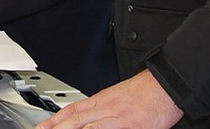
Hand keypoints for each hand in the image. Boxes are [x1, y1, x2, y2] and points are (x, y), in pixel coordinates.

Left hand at [35, 70, 183, 128]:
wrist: (166, 85)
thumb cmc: (146, 92)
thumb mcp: (119, 96)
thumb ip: (105, 108)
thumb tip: (92, 119)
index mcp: (102, 100)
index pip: (72, 111)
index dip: (55, 120)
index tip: (43, 127)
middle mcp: (105, 109)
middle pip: (74, 120)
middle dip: (56, 128)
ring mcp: (116, 119)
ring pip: (85, 127)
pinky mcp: (129, 126)